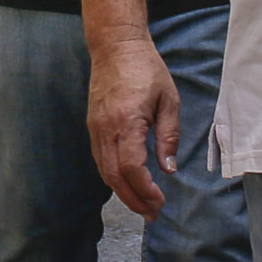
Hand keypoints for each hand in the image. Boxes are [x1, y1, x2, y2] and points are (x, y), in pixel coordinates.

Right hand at [86, 32, 180, 219]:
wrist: (115, 47)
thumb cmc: (147, 70)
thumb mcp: (169, 101)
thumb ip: (169, 136)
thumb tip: (169, 169)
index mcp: (127, 121)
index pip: (131, 167)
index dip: (145, 190)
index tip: (161, 201)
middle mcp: (106, 128)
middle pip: (114, 176)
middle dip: (134, 199)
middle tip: (152, 214)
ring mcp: (95, 127)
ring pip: (103, 170)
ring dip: (122, 192)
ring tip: (142, 206)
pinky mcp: (93, 125)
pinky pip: (100, 159)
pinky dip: (113, 177)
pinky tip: (127, 184)